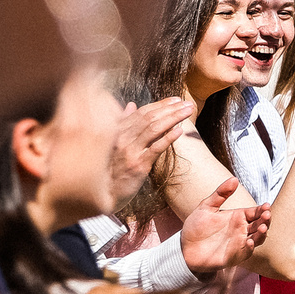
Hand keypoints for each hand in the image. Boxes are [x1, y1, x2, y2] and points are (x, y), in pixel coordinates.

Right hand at [107, 96, 191, 210]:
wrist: (106, 193)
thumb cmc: (111, 167)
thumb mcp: (114, 143)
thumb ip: (122, 123)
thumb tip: (131, 105)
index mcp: (117, 131)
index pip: (141, 113)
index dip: (160, 105)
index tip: (176, 100)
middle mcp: (122, 139)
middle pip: (149, 118)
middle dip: (171, 109)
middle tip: (187, 103)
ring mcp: (130, 152)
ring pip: (154, 129)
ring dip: (173, 118)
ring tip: (188, 112)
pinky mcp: (138, 166)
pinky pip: (155, 148)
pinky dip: (168, 137)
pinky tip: (180, 130)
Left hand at [179, 177, 268, 275]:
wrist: (185, 248)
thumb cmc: (196, 227)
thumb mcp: (206, 207)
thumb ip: (220, 194)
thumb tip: (234, 179)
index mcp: (238, 217)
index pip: (255, 211)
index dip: (262, 209)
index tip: (266, 206)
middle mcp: (242, 229)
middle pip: (260, 224)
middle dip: (265, 220)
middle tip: (266, 215)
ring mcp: (240, 242)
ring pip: (258, 238)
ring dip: (262, 234)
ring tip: (262, 228)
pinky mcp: (235, 255)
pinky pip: (246, 251)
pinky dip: (249, 247)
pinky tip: (248, 242)